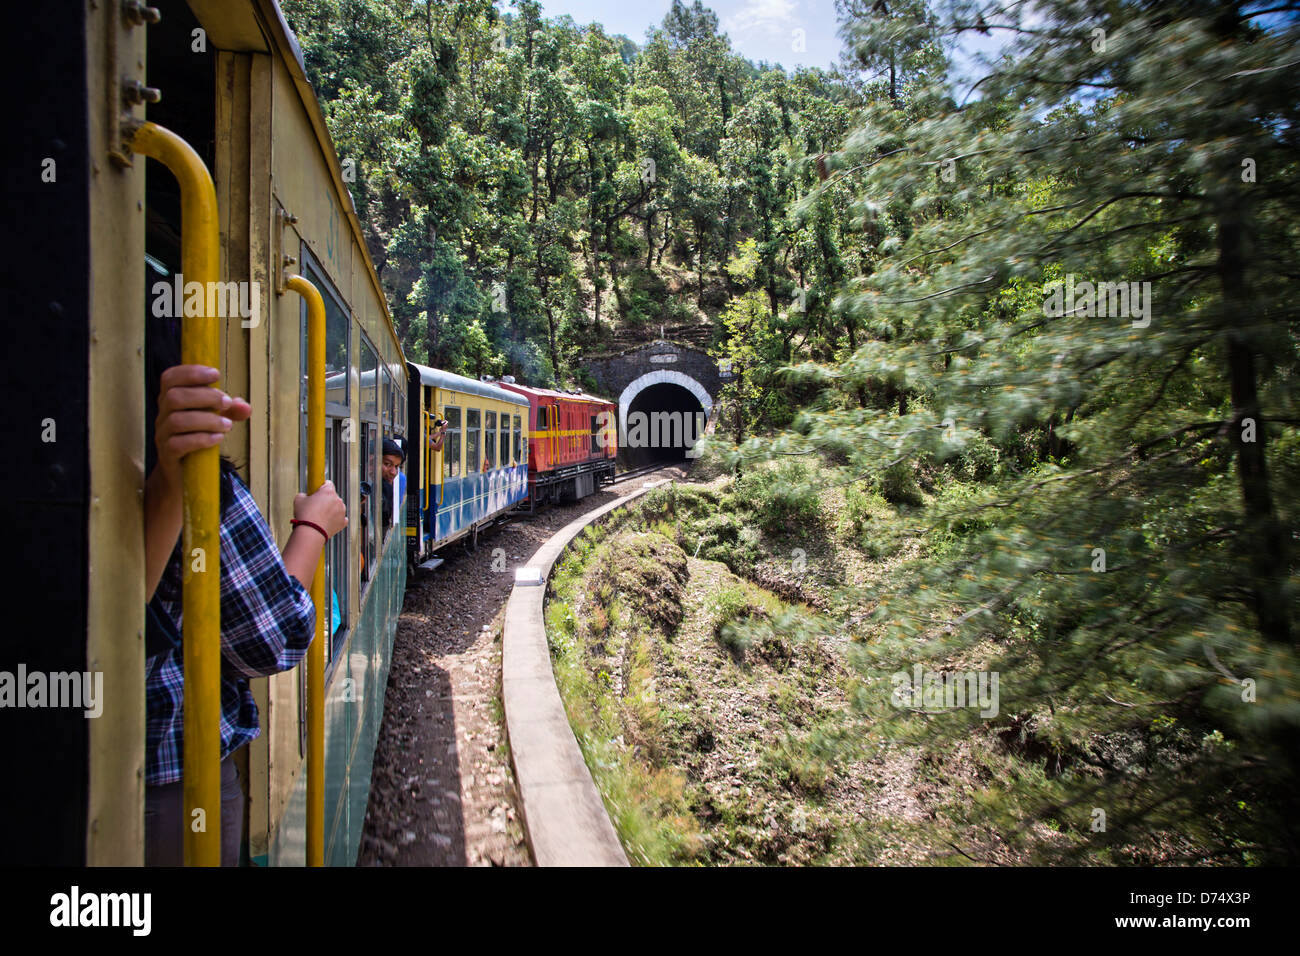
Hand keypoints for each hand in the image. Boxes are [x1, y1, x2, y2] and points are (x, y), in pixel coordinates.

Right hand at [154, 365, 250, 482]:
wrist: (184, 472)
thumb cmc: (199, 436)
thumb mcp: (217, 419)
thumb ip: (231, 411)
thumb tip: (245, 407)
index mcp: (171, 399)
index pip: (170, 377)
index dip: (191, 372)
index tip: (215, 374)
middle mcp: (163, 414)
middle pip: (174, 397)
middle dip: (205, 396)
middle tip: (227, 403)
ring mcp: (162, 434)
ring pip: (176, 420)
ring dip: (207, 420)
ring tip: (227, 426)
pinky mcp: (167, 454)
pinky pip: (177, 444)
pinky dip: (200, 439)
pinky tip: (217, 438)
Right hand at [293, 479, 347, 537]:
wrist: (311, 532)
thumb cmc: (305, 516)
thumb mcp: (298, 499)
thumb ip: (304, 494)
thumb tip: (305, 496)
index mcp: (328, 491)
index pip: (328, 483)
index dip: (321, 487)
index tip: (317, 491)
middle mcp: (338, 500)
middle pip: (333, 496)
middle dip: (325, 499)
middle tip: (315, 506)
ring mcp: (342, 511)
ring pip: (337, 507)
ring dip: (331, 509)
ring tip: (319, 515)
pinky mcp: (343, 522)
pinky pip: (341, 518)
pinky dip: (335, 519)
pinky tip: (327, 521)